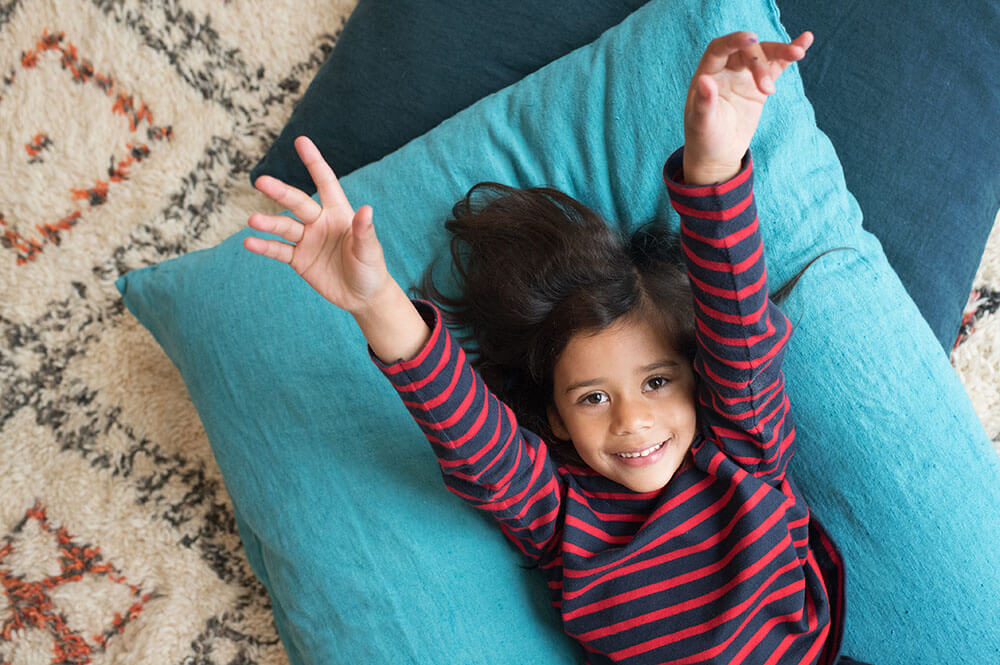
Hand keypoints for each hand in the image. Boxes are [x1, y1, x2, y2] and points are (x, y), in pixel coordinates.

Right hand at [244, 136, 388, 314]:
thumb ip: (364, 232)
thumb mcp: (369, 251)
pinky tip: (249, 242)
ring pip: (284, 227)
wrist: (363, 297)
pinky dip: (264, 247)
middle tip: (262, 181)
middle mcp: (320, 222)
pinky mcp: (299, 259)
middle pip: (298, 203)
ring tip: (253, 221)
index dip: (314, 162)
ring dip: (269, 223)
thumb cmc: (371, 269)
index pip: (325, 182)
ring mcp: (307, 240)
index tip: (301, 141)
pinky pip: (278, 250)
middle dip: (281, 192)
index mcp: (339, 213)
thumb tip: (367, 209)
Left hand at [683, 30, 812, 184]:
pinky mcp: (759, 85)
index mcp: (707, 74)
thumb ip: (704, 104)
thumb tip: (705, 80)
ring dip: (781, 51)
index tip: (751, 38)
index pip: (719, 49)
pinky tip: (804, 43)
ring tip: (799, 53)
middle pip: (745, 51)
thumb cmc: (704, 140)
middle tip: (769, 91)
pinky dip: (788, 55)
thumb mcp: (702, 125)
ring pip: (763, 55)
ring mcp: (744, 75)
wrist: (718, 155)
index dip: (734, 41)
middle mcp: (725, 70)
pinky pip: (776, 65)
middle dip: (759, 62)